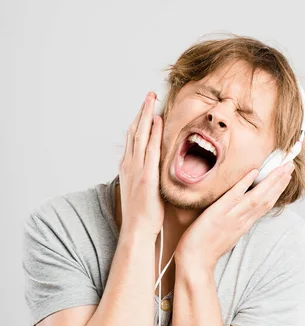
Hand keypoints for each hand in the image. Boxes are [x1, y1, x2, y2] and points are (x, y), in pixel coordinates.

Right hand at [118, 91, 163, 239]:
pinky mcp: (145, 176)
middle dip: (141, 111)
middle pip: (134, 131)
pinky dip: (152, 133)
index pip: (133, 138)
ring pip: (140, 135)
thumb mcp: (139, 190)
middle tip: (148, 94)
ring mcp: (136, 169)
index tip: (145, 108)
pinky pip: (150, 149)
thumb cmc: (142, 214)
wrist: (137, 231)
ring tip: (151, 98)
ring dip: (145, 115)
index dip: (138, 120)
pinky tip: (157, 120)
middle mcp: (129, 164)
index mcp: (127, 167)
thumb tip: (151, 168)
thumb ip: (144, 175)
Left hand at [174, 161, 294, 270]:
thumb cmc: (207, 248)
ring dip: (271, 181)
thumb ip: (236, 221)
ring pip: (257, 197)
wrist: (195, 262)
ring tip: (282, 167)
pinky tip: (254, 172)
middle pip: (267, 198)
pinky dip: (245, 183)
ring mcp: (232, 216)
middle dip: (280, 181)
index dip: (278, 189)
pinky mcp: (218, 213)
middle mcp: (242, 219)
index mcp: (245, 224)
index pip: (266, 204)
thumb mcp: (228, 234)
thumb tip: (241, 209)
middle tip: (291, 165)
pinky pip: (234, 196)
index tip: (286, 176)